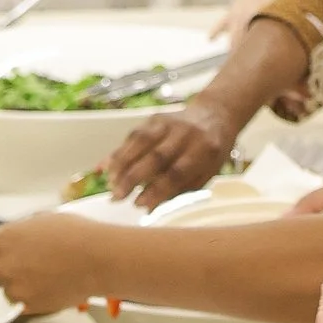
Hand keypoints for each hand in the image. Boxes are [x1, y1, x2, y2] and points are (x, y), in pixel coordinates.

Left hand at [0, 212, 114, 317]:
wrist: (96, 259)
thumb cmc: (73, 234)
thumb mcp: (39, 220)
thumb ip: (16, 231)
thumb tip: (4, 236)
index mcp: (0, 240)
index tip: (3, 256)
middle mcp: (0, 265)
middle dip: (8, 270)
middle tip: (32, 266)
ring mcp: (12, 288)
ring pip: (8, 290)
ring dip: (21, 286)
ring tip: (46, 276)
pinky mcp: (26, 306)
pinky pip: (22, 304)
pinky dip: (33, 298)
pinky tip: (50, 286)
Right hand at [105, 101, 236, 210]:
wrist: (215, 115)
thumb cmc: (208, 154)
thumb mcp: (204, 174)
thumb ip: (179, 190)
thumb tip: (148, 208)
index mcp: (204, 150)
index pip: (177, 172)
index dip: (156, 189)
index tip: (138, 204)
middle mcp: (186, 133)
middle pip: (156, 156)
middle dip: (133, 178)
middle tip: (116, 197)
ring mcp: (169, 122)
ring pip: (140, 141)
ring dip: (121, 163)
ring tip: (110, 184)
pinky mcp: (155, 118)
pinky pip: (133, 135)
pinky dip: (119, 151)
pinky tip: (107, 168)